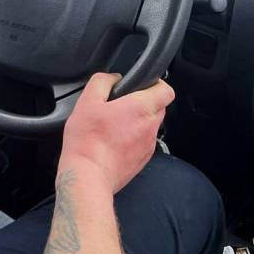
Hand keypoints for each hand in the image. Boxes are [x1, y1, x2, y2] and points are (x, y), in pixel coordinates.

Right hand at [59, 72, 174, 193]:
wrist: (89, 175)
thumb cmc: (88, 140)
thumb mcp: (87, 101)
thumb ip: (102, 81)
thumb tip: (113, 78)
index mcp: (141, 108)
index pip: (166, 90)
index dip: (156, 83)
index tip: (142, 84)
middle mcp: (150, 127)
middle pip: (159, 107)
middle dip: (144, 102)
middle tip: (121, 103)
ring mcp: (148, 146)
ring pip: (150, 126)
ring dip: (137, 121)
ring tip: (113, 124)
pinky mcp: (142, 160)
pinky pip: (143, 142)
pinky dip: (132, 138)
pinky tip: (113, 140)